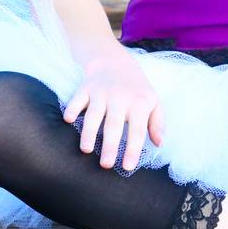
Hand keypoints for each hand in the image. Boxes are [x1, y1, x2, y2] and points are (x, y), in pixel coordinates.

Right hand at [62, 46, 164, 170]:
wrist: (114, 61)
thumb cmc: (136, 88)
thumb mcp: (152, 101)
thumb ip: (157, 123)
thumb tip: (159, 144)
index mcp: (139, 103)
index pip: (137, 130)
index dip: (132, 149)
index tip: (127, 167)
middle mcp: (120, 98)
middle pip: (113, 125)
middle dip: (109, 145)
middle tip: (106, 165)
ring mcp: (101, 92)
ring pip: (93, 114)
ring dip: (89, 132)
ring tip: (86, 150)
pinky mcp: (85, 88)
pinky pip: (77, 99)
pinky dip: (72, 109)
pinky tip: (69, 120)